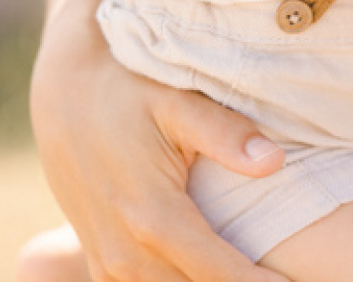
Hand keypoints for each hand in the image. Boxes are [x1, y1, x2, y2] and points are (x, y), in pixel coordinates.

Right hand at [29, 0, 287, 281]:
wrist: (63, 92)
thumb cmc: (128, 89)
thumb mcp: (177, 100)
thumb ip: (226, 134)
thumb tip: (275, 161)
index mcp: (152, 216)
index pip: (220, 273)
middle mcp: (125, 252)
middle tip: (288, 280)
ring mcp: (108, 264)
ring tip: (255, 276)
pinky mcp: (101, 262)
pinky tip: (208, 275)